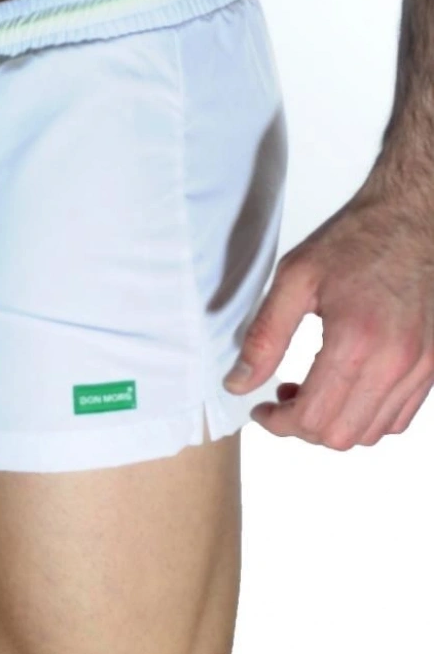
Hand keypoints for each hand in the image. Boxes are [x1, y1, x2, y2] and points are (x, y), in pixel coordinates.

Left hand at [221, 183, 433, 448]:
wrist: (414, 218)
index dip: (279, 423)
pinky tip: (346, 389)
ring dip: (334, 425)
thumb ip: (264, 337)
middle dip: (302, 427)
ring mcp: (421, 367)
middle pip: (341, 435)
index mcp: (357, 341)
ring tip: (311, 391)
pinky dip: (367, 417)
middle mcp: (395, 362)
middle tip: (282, 398)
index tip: (262, 409)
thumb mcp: (295, 278)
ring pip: (371, 433)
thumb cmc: (358, 240)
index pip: (312, 418)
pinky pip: (399, 418)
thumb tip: (238, 383)